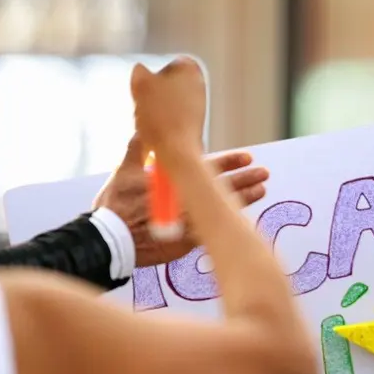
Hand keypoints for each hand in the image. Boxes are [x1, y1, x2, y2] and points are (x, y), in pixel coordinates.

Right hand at [93, 137, 270, 266]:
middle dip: (245, 178)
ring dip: (244, 199)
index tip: (248, 156)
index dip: (230, 162)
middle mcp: (185, 199)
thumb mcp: (123, 172)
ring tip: (262, 190)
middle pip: (221, 187)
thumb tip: (143, 130)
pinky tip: (246, 221)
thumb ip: (136, 149)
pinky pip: (214, 233)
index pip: (208, 167)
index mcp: (173, 179)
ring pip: (223, 209)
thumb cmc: (114, 206)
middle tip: (264, 173)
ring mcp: (188, 222)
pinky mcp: (187, 243)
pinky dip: (230, 226)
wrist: (109, 240)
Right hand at [130, 56, 206, 154]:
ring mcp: (199, 107)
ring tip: (146, 118)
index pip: (170, 63)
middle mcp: (200, 87)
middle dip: (154, 93)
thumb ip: (139, 71)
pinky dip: (162, 122)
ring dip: (155, 108)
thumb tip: (140, 70)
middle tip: (143, 101)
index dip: (154, 74)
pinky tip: (153, 130)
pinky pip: (172, 118)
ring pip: (169, 102)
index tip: (145, 84)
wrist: (174, 150)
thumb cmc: (161, 115)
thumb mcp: (141, 84)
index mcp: (191, 69)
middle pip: (168, 84)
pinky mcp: (194, 126)